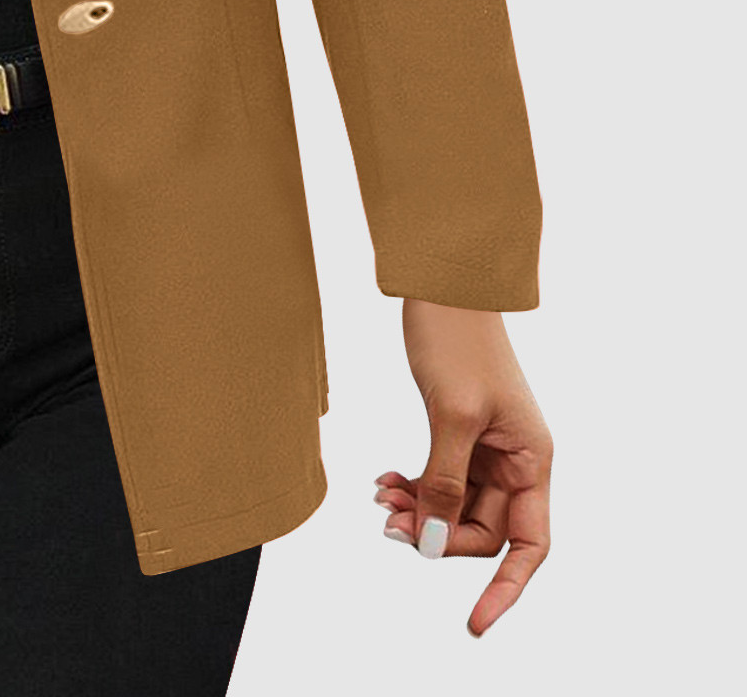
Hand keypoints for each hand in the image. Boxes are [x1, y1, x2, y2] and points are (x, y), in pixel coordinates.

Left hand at [372, 298, 552, 637]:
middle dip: (438, 534)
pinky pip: (439, 478)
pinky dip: (413, 485)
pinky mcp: (458, 433)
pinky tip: (383, 479)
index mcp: (532, 459)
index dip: (505, 587)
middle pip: (482, 528)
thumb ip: (447, 482)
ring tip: (379, 498)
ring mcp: (487, 447)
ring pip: (454, 505)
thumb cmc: (457, 342)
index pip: (530, 544)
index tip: (475, 623)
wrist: (441, 290)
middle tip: (389, 524)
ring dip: (419, 509)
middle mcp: (516, 459)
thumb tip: (438, 542)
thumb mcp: (451, 416)